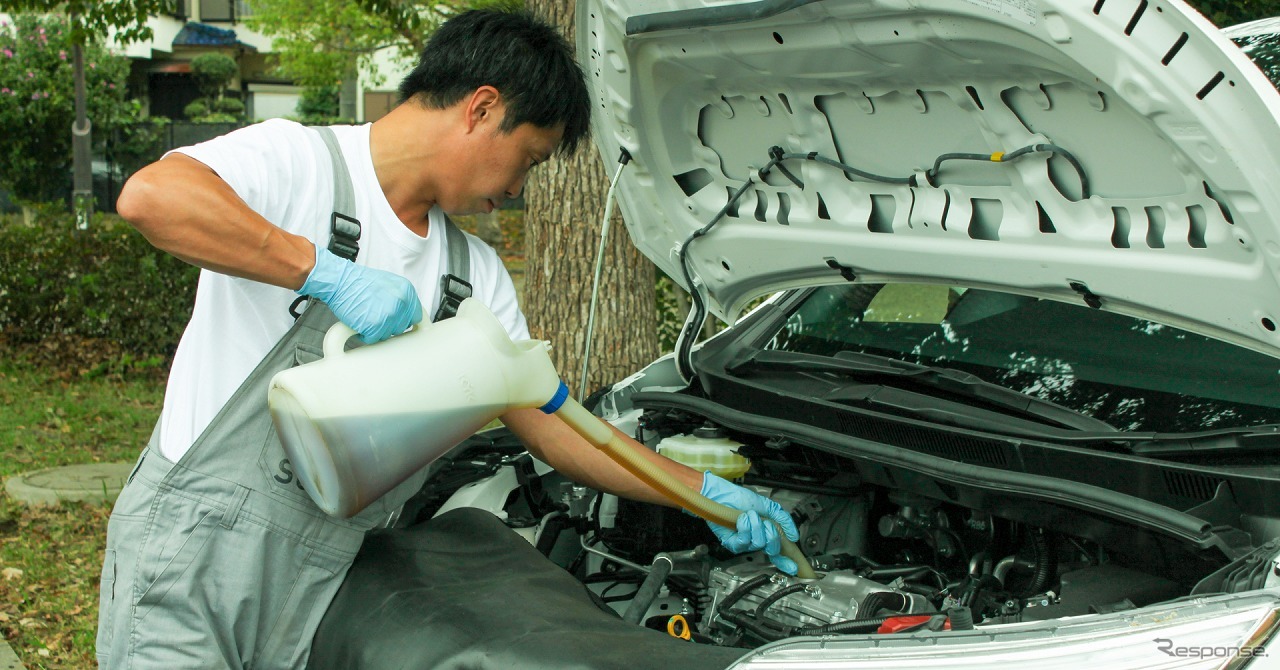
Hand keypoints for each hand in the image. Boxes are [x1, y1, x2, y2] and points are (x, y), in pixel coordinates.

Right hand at [298, 246, 422, 343]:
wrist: (341, 281)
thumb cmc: (360, 281)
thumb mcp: (389, 282)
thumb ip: (401, 297)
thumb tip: (407, 312)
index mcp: (407, 291)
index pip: (415, 316)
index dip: (404, 320)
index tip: (397, 322)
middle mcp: (401, 303)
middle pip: (401, 327)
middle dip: (389, 325)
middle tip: (375, 316)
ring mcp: (389, 315)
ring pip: (388, 334)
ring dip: (377, 330)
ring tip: (366, 317)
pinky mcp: (375, 326)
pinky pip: (373, 339)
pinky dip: (365, 335)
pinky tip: (360, 324)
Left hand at [699, 472, 799, 574]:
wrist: (723, 495)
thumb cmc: (740, 499)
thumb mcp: (768, 506)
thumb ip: (783, 519)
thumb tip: (793, 535)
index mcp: (766, 533)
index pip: (778, 552)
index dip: (786, 561)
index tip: (793, 567)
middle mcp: (756, 540)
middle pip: (772, 549)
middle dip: (771, 532)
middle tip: (765, 522)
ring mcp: (745, 543)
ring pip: (759, 543)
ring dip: (755, 525)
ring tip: (749, 516)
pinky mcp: (733, 544)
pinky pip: (745, 541)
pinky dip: (745, 526)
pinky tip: (741, 519)